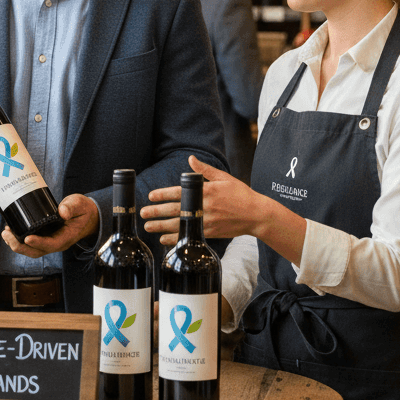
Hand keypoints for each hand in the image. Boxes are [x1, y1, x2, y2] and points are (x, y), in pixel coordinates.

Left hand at [0, 194, 98, 258]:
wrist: (87, 217)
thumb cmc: (83, 211)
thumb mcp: (79, 204)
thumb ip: (71, 207)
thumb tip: (62, 211)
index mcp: (66, 237)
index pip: (51, 244)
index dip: (38, 243)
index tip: (27, 238)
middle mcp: (56, 243)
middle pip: (37, 252)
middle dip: (20, 246)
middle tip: (7, 235)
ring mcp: (50, 242)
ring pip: (31, 250)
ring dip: (17, 244)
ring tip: (5, 234)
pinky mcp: (44, 238)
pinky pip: (30, 244)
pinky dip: (19, 239)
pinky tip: (11, 231)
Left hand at [141, 155, 262, 243]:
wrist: (256, 215)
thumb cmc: (240, 194)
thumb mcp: (223, 178)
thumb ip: (204, 170)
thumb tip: (190, 159)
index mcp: (206, 191)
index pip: (180, 192)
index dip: (164, 194)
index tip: (151, 196)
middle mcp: (205, 207)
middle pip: (176, 210)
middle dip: (157, 212)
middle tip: (143, 213)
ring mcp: (207, 221)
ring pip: (180, 225)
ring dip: (162, 226)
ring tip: (148, 226)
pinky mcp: (211, 233)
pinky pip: (189, 236)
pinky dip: (176, 238)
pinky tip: (164, 239)